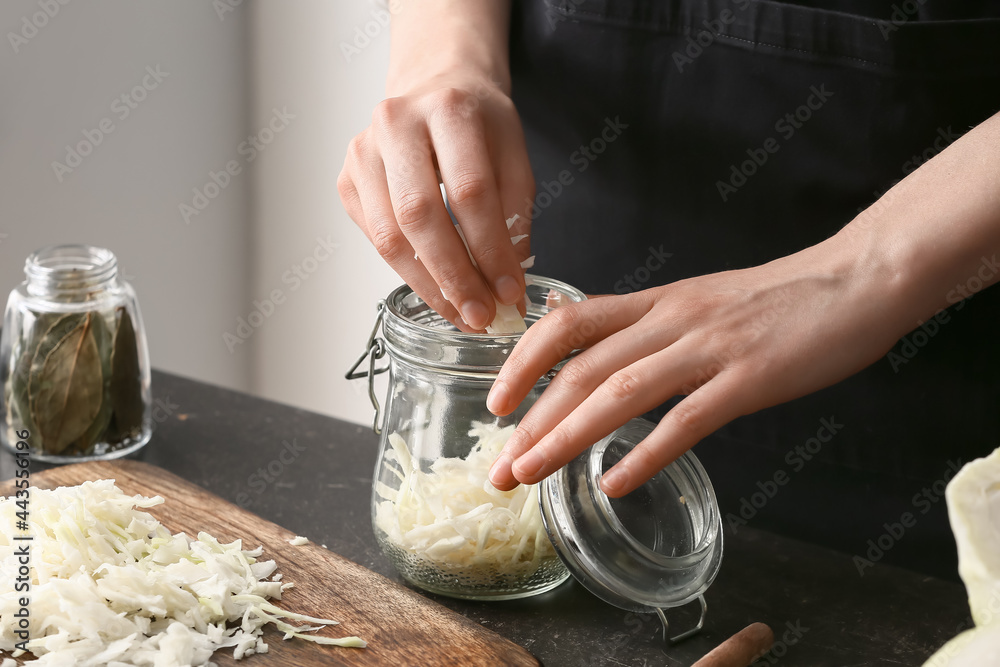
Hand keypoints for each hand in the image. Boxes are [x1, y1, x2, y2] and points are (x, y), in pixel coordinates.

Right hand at [338, 72, 533, 331]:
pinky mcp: (347, 180)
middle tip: (481, 317)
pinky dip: (408, 272)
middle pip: (421, 216)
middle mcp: (396, 124)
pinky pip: (376, 239)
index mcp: (448, 108)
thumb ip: (514, 219)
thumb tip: (508, 290)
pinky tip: (437, 289)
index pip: (470, 191)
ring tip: (462, 315)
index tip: (510, 292)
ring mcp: (363, 152)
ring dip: (429, 286)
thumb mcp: (514, 157)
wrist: (434, 87)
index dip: (490, 249)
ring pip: (390, 236)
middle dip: (454, 277)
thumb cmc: (479, 125)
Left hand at [486, 239, 912, 496]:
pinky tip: (615, 484)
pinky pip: (686, 419)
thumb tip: (608, 372)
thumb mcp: (702, 304)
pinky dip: (645, 454)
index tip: (496, 402)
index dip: (523, 361)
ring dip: (566, 437)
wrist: (855, 279)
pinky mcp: (749, 378)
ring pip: (619, 393)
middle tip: (499, 467)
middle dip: (532, 420)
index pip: (569, 323)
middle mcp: (672, 320)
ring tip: (531, 475)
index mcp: (657, 302)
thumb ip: (655, 332)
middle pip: (582, 369)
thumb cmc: (778, 299)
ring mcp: (709, 347)